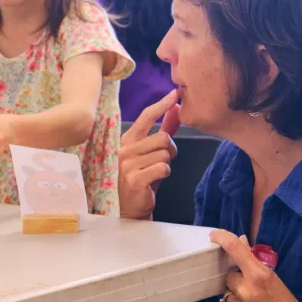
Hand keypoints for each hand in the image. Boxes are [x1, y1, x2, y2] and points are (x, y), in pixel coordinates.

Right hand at [118, 88, 180, 219]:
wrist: (130, 207)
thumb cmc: (142, 177)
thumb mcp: (152, 152)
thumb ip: (164, 130)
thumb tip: (176, 109)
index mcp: (127, 140)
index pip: (145, 117)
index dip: (161, 105)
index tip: (174, 94)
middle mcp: (125, 149)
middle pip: (163, 138)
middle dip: (171, 150)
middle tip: (163, 160)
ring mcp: (128, 164)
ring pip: (165, 153)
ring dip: (167, 163)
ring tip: (156, 171)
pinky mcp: (135, 179)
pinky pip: (163, 168)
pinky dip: (164, 173)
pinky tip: (155, 179)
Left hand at [211, 230, 301, 301]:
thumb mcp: (273, 278)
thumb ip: (254, 260)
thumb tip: (241, 240)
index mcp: (258, 275)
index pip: (235, 249)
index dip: (222, 238)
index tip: (214, 235)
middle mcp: (244, 289)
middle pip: (229, 275)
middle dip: (237, 278)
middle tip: (249, 286)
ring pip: (225, 291)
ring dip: (234, 293)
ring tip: (249, 301)